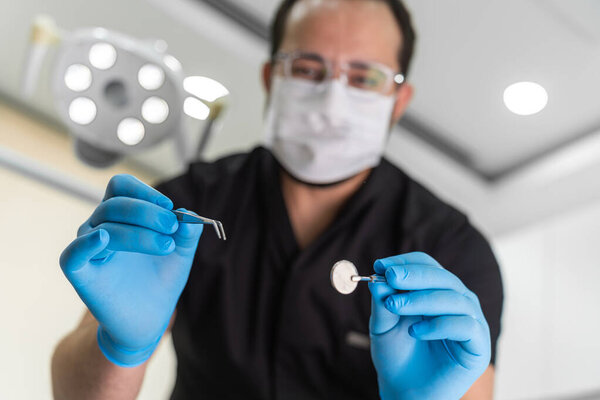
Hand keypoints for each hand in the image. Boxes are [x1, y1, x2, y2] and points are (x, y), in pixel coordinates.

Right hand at [59, 174, 202, 366]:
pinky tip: (103, 239)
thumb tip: (188, 214)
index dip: (144, 192)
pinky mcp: (81, 274)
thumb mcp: (181, 252)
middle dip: (147, 212)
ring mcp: (88, 250)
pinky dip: (86, 244)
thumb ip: (187, 232)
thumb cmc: (160, 279)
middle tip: (171, 227)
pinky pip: (72, 254)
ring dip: (139, 232)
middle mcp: (99, 227)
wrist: (150, 318)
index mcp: (120, 216)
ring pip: (106, 226)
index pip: (120, 187)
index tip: (169, 207)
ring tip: (166, 246)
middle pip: (114, 204)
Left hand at [369, 252, 490, 399]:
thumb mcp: (384, 325)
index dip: (405, 262)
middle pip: (442, 277)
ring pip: (454, 298)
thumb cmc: (396, 356)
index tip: (381, 265)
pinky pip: (465, 325)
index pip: (427, 265)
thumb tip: (380, 277)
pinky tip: (415, 332)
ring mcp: (471, 322)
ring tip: (395, 306)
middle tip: (389, 277)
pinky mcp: (478, 345)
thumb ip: (383, 301)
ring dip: (421, 298)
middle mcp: (458, 301)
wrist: (404, 392)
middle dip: (413, 275)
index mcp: (436, 291)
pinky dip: (439, 325)